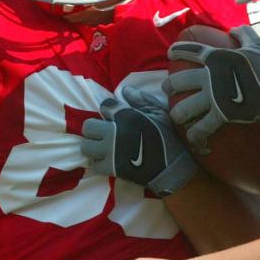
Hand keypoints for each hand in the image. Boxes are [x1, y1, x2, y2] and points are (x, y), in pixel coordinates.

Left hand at [80, 86, 196, 197]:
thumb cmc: (168, 137)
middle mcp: (115, 133)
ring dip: (92, 147)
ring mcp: (111, 152)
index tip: (113, 116)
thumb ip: (142, 100)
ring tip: (102, 148)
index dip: (108, 110)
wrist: (173, 166)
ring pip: (86, 147)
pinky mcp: (112, 169)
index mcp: (127, 117)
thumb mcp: (160, 113)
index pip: (105, 106)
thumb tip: (125, 90)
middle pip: (88, 127)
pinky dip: (97, 164)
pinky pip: (94, 165)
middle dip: (94, 129)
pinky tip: (106, 161)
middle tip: (103, 133)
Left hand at [164, 26, 259, 151]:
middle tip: (169, 89)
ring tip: (177, 116)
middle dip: (169, 87)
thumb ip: (245, 35)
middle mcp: (209, 77)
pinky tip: (194, 140)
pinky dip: (195, 137)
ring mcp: (213, 99)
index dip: (176, 51)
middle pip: (177, 82)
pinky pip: (200, 130)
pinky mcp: (220, 117)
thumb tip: (235, 28)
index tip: (170, 54)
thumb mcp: (259, 46)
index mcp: (216, 58)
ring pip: (182, 109)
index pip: (188, 51)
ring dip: (177, 114)